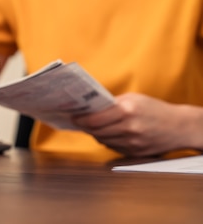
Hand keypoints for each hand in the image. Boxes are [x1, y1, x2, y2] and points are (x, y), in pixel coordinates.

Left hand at [72, 93, 198, 156]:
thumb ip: (111, 103)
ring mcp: (132, 143)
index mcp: (127, 110)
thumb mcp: (133, 99)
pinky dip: (107, 140)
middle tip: (77, 121)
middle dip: (84, 126)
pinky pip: (113, 147)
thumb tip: (89, 108)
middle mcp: (129, 128)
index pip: (94, 119)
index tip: (72, 116)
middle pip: (95, 131)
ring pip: (102, 140)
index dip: (80, 119)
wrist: (179, 127)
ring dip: (94, 134)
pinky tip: (107, 133)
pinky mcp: (134, 153)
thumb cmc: (154, 109)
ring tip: (90, 126)